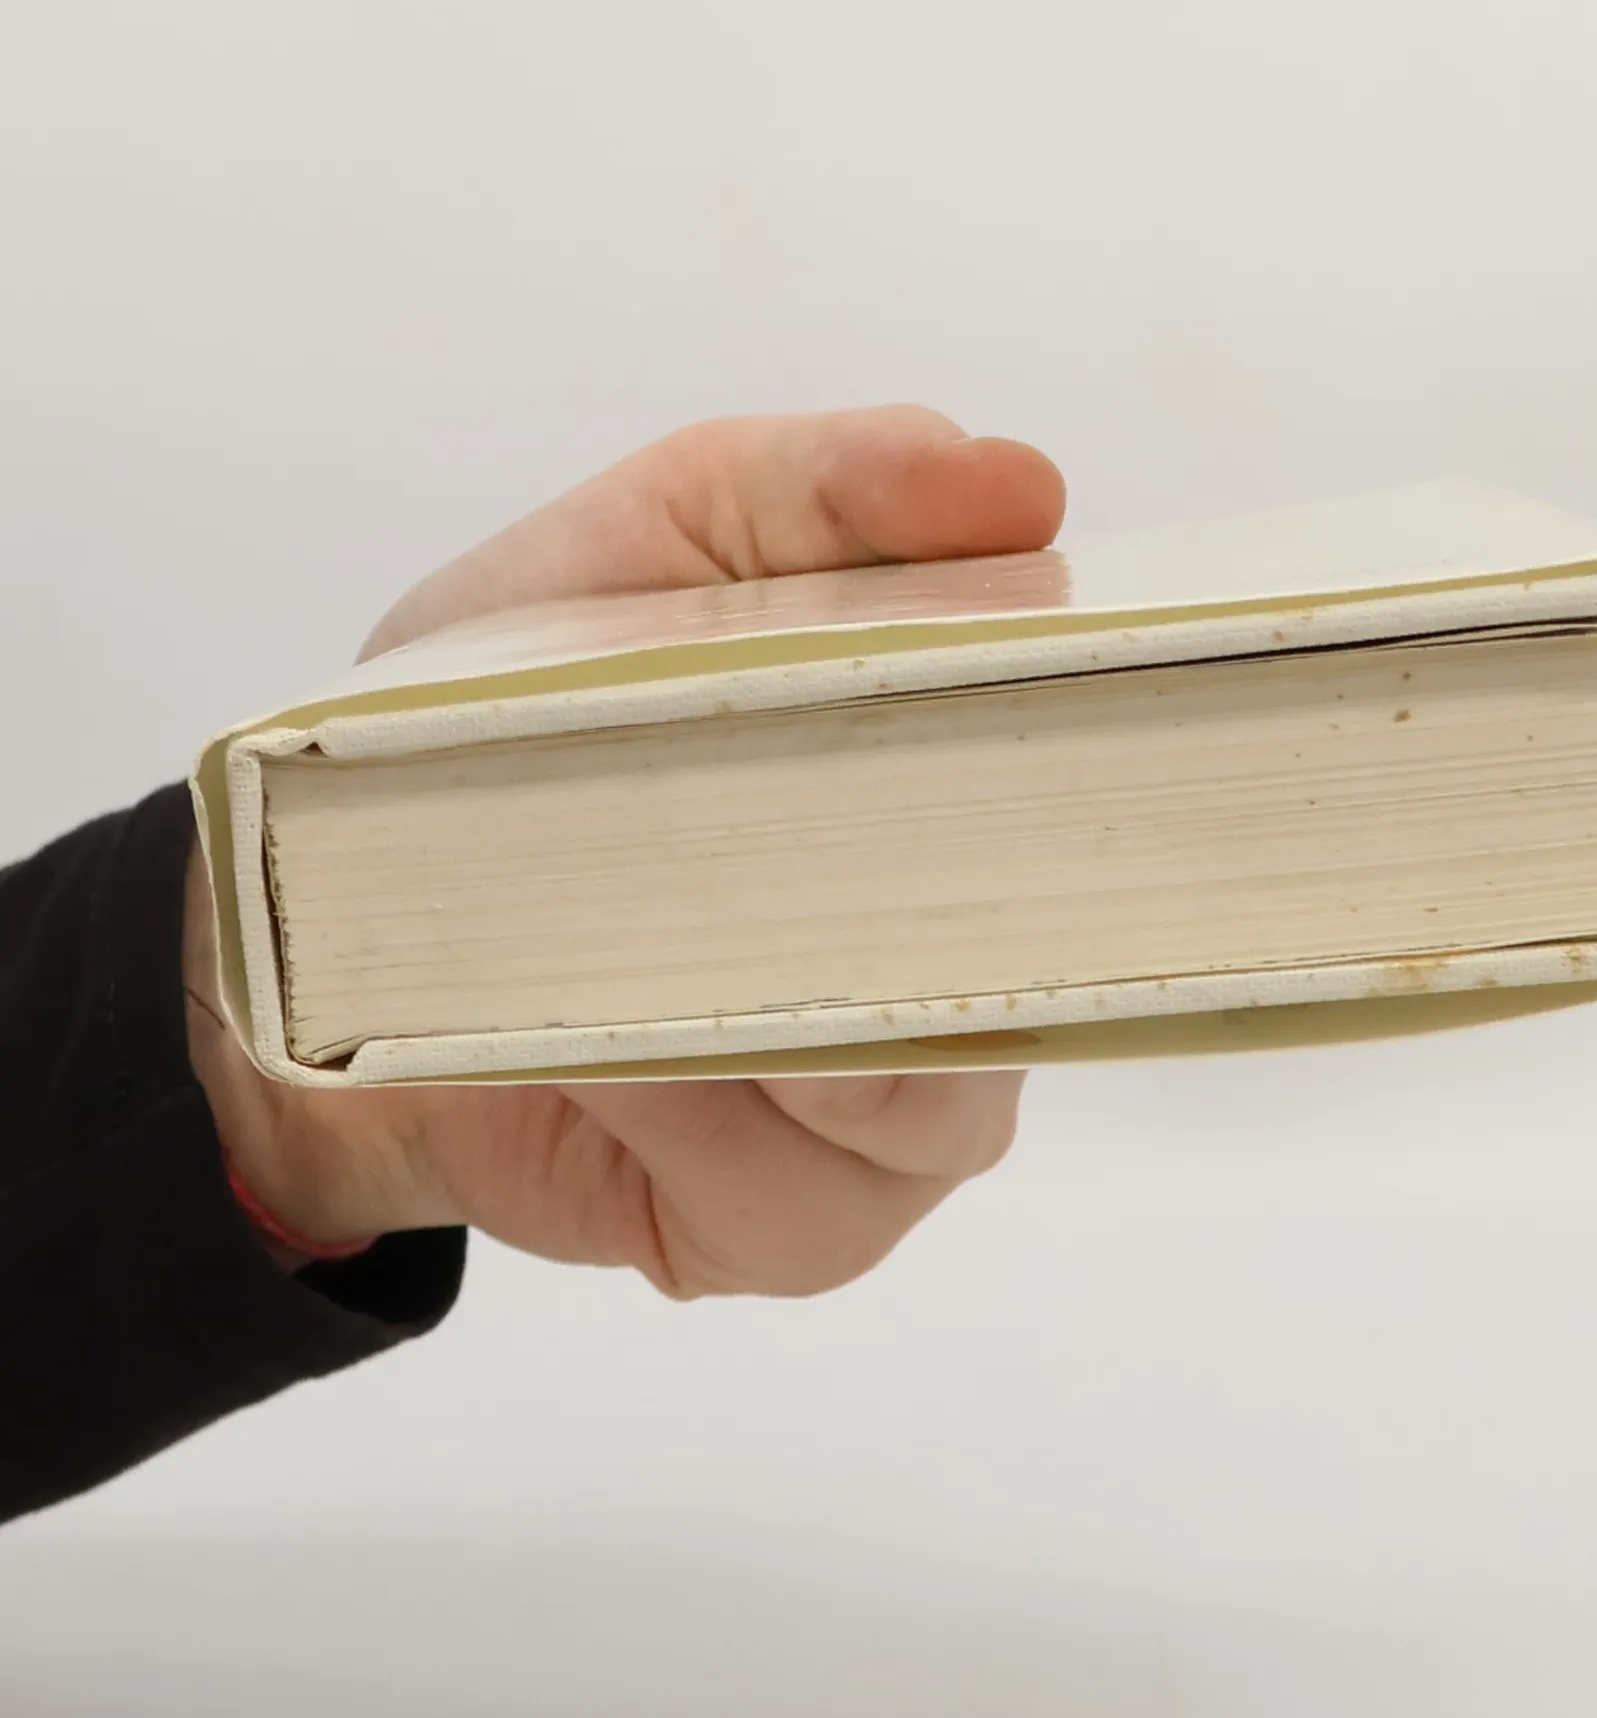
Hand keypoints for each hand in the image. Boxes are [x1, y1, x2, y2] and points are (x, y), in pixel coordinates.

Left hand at [185, 406, 1066, 1294]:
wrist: (357, 914)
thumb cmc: (530, 713)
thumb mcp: (666, 537)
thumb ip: (832, 485)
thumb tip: (1020, 483)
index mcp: (983, 807)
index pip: (1116, 797)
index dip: (1100, 746)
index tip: (1040, 682)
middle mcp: (975, 976)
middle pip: (1045, 970)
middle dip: (929, 892)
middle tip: (800, 813)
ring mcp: (898, 1128)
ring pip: (923, 1099)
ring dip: (776, 1008)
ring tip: (633, 929)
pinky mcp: (794, 1233)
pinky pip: (793, 1195)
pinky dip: (682, 1113)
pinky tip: (585, 1046)